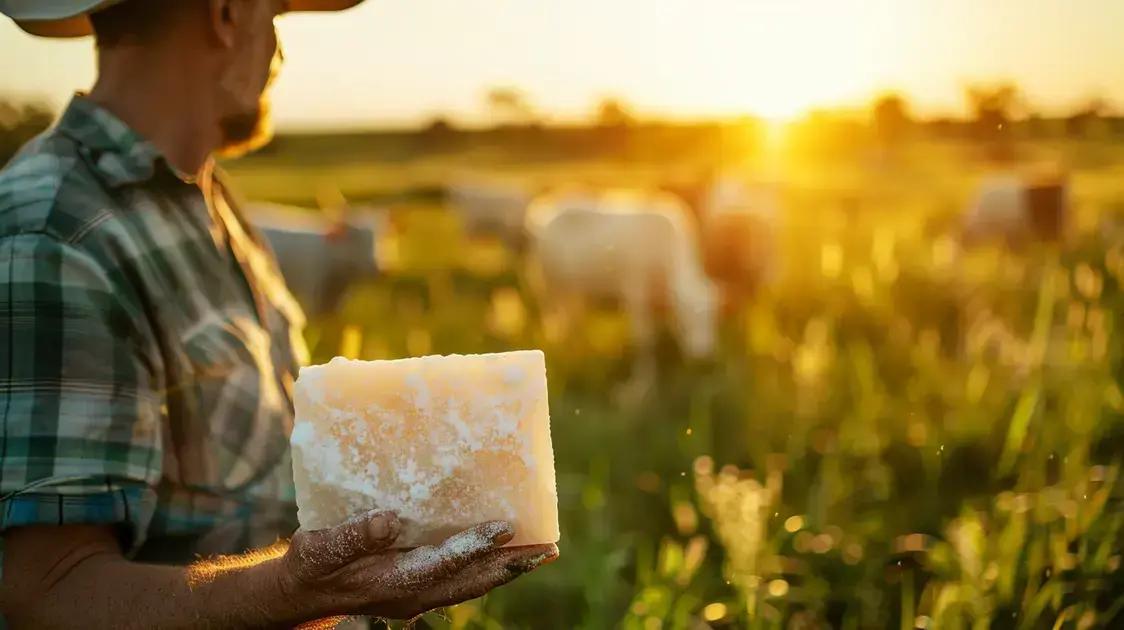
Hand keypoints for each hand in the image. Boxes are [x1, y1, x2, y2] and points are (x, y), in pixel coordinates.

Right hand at [279, 511, 557, 619]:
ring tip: (542, 552)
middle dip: (512, 566)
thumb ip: (353, 535)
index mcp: (393, 583)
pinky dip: (488, 568)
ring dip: (507, 570)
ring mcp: (418, 596)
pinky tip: (502, 553)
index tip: (505, 528)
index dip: (475, 546)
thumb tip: (389, 520)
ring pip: (473, 585)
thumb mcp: (320, 548)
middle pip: (473, 582)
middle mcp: (413, 594)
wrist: (300, 595)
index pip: (444, 564)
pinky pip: (462, 582)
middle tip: (549, 549)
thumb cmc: (310, 566)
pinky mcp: (417, 589)